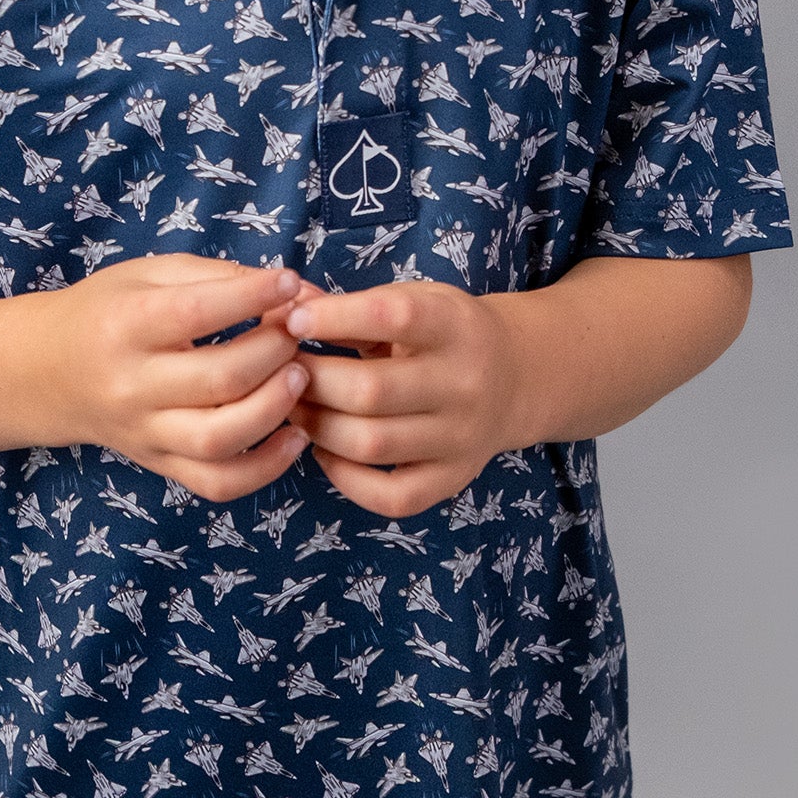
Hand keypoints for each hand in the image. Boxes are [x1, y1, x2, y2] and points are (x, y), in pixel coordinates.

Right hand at [51, 254, 309, 500]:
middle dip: (275, 351)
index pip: (197, 312)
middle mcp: (132, 385)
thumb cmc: (108, 312)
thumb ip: (219, 276)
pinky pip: (217, 482)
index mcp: (127, 325)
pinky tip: (294, 436)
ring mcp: (146, 432)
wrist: (46, 373)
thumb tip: (294, 289)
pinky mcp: (159, 463)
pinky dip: (266, 468)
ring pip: (220, 438)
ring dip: (275, 408)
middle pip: (219, 379)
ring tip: (299, 377)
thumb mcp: (148, 274)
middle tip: (296, 331)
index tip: (288, 281)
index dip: (252, 296)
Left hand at [278, 278, 525, 516]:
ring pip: (372, 444)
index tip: (294, 320)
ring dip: (317, 427)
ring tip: (294, 408)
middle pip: (371, 391)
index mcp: (455, 326)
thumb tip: (285, 309)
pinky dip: (346, 479)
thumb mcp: (413, 301)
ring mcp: (462, 438)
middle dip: (311, 381)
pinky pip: (392, 496)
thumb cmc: (443, 333)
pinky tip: (326, 451)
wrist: (515, 377)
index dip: (335, 318)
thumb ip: (353, 307)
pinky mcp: (453, 479)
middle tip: (282, 371)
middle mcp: (465, 384)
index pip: (393, 317)